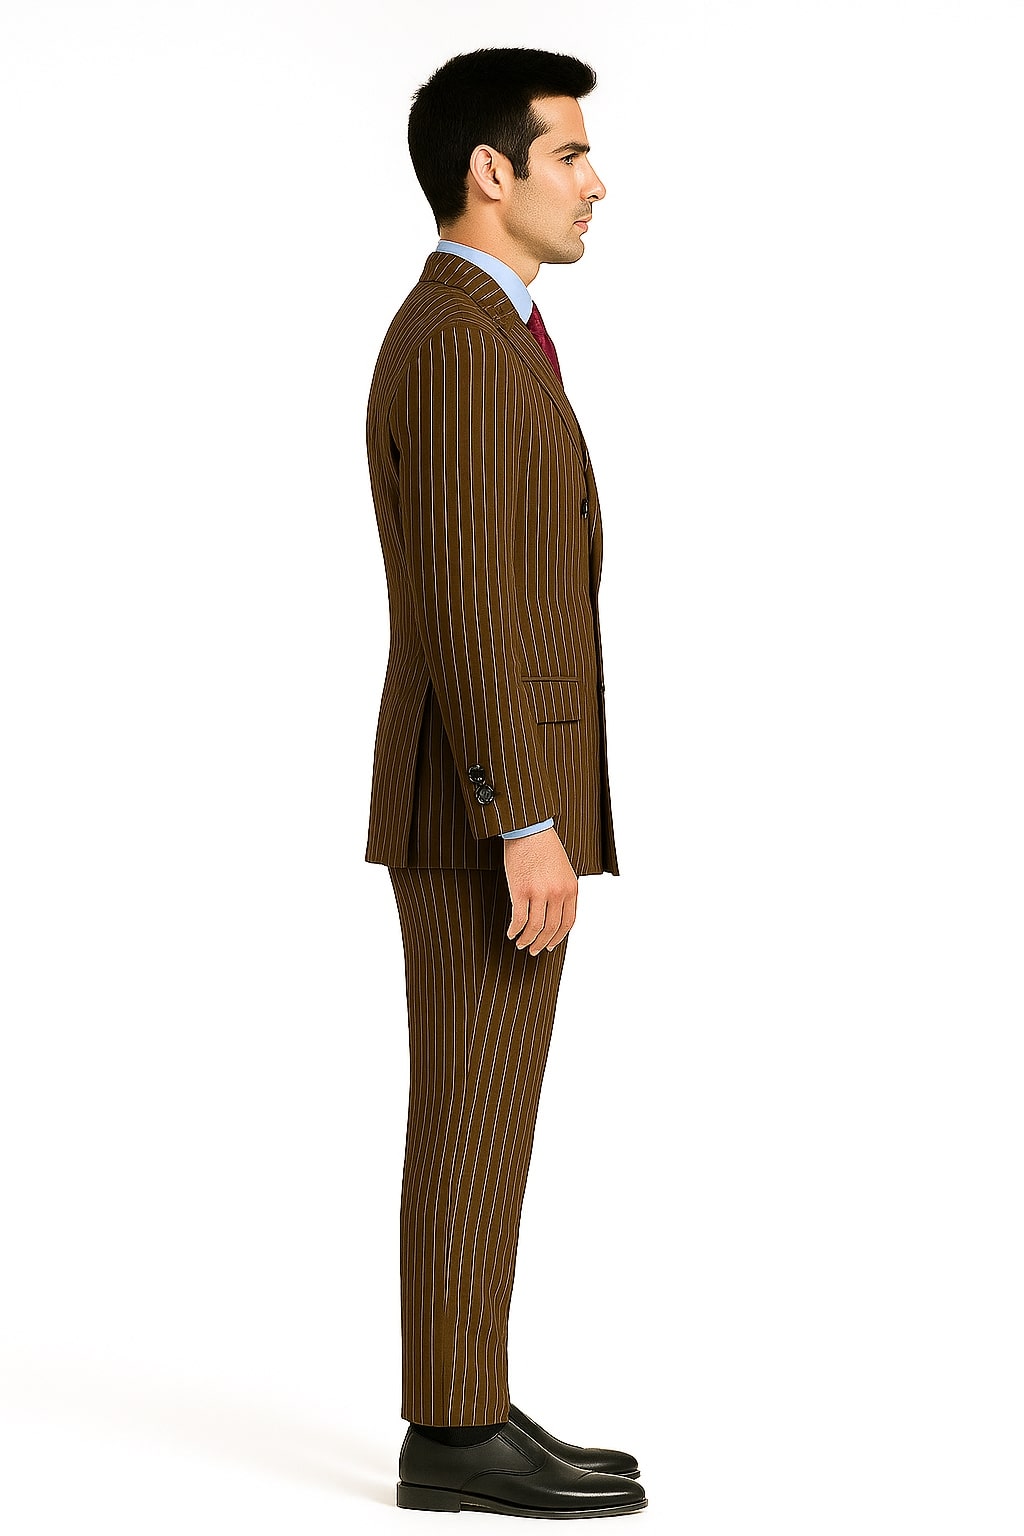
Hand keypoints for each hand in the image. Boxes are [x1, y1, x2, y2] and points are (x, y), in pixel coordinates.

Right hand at [503, 826, 577, 954]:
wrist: (529, 829)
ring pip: (535, 928)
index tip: (551, 945)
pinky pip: (519, 919)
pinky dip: (515, 930)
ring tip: (520, 944)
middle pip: (551, 929)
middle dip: (542, 943)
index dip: (558, 938)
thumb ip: (562, 890)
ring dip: (527, 940)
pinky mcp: (521, 890)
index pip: (568, 923)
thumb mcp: (563, 869)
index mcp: (571, 888)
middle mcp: (558, 893)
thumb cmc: (544, 846)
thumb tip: (555, 914)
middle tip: (533, 950)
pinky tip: (511, 933)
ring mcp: (540, 893)